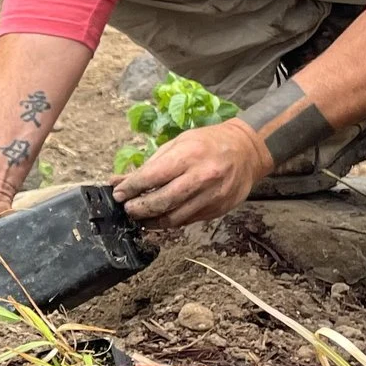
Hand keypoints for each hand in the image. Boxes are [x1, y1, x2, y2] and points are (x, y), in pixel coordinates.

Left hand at [111, 118, 271, 228]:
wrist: (247, 151)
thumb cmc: (208, 143)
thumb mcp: (177, 144)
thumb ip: (149, 164)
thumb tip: (118, 181)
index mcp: (188, 155)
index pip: (151, 177)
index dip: (130, 188)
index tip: (118, 194)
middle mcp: (201, 177)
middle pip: (161, 201)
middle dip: (139, 209)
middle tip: (128, 209)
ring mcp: (212, 196)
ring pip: (174, 218)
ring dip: (152, 221)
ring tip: (140, 218)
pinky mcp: (218, 209)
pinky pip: (188, 221)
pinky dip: (170, 222)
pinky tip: (160, 219)